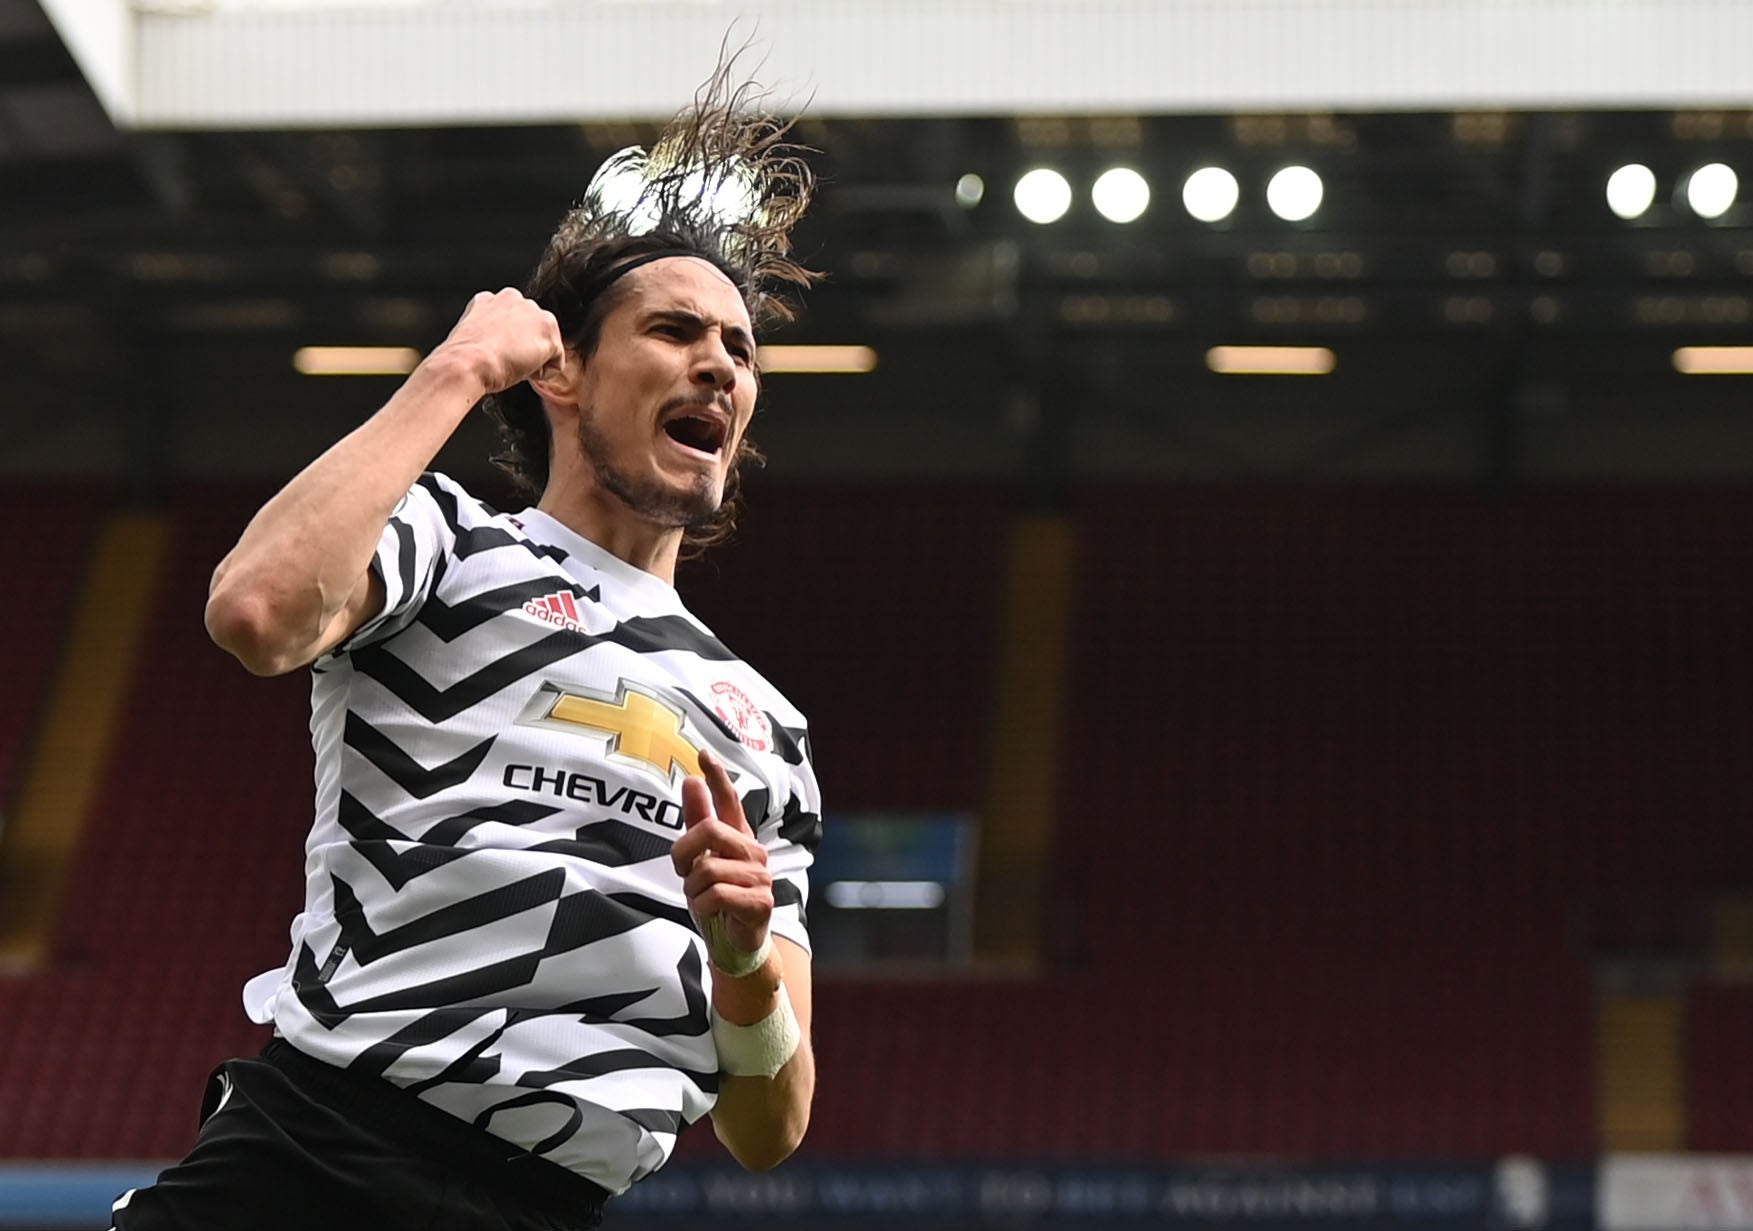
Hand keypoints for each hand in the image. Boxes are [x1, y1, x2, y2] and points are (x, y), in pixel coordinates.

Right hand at [427, 288, 564, 394]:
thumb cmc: (464, 359)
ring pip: (546, 342)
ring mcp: (533, 312)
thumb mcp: (472, 337)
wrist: (466, 364)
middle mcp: (514, 298)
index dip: (508, 343)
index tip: (499, 354)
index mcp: (490, 299)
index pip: (512, 321)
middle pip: (532, 329)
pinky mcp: (548, 330)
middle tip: (508, 362)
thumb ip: (489, 332)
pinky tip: (525, 372)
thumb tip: (496, 346)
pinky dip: (545, 372)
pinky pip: (556, 360)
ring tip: (515, 366)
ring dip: (536, 358)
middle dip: (526, 346)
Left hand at [671, 747, 772, 963]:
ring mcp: (760, 876)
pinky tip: (713, 912)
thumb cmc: (717, 899)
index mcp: (738, 838)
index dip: (717, 777)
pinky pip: (716, 895)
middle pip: (710, 830)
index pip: (730, 801)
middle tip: (682, 872)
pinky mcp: (761, 902)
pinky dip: (703, 906)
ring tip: (702, 898)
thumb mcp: (698, 861)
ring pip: (708, 869)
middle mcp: (753, 851)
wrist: (733, 943)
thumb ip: (697, 822)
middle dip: (683, 853)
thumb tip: (692, 781)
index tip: (703, 754)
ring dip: (693, 889)